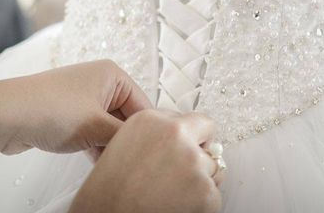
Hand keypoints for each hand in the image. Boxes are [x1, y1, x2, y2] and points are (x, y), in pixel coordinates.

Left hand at [0, 60, 151, 154]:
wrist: (6, 115)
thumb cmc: (51, 110)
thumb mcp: (96, 126)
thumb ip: (125, 136)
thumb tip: (144, 145)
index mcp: (113, 75)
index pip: (143, 105)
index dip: (147, 131)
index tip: (149, 154)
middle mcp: (101, 82)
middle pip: (126, 116)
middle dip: (125, 140)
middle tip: (128, 162)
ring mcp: (84, 98)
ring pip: (109, 126)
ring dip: (109, 145)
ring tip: (112, 164)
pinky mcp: (70, 114)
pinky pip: (92, 131)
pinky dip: (96, 145)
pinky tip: (97, 163)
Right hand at [69, 110, 222, 212]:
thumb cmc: (109, 189)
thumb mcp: (125, 142)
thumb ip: (157, 131)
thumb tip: (186, 133)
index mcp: (151, 119)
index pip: (193, 119)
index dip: (190, 137)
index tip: (187, 147)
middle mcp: (174, 135)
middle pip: (207, 137)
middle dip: (200, 152)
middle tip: (183, 171)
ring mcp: (192, 162)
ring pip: (213, 167)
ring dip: (199, 179)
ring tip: (170, 192)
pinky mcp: (205, 190)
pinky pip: (214, 194)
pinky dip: (201, 203)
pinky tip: (175, 205)